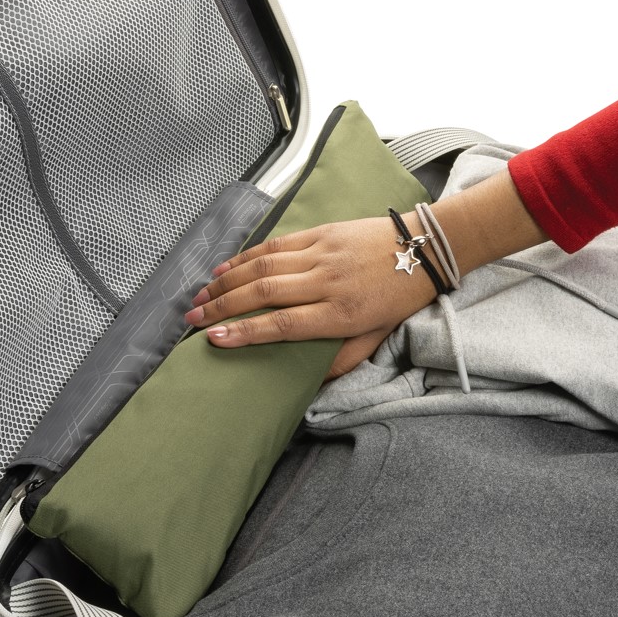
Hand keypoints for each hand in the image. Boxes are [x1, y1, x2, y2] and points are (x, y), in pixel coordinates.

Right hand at [184, 214, 437, 378]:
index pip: (282, 324)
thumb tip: (309, 383)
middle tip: (192, 319)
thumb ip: (341, 361)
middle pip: (263, 294)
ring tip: (200, 296)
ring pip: (263, 266)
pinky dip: (246, 256)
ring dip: (226, 281)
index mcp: (341, 314)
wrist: (425, 248)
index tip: (214, 339)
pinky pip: (276, 245)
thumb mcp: (377, 338)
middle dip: (221, 307)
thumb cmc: (400, 297)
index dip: (244, 332)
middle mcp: (327, 282)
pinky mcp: (322, 233)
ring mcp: (322, 254)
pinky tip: (225, 267)